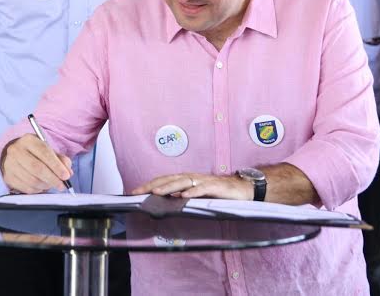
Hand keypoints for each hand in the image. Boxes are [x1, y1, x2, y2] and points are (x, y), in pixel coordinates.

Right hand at [0, 134, 72, 193]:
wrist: (15, 155)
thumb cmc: (35, 153)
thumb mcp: (48, 150)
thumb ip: (61, 160)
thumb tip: (68, 172)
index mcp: (28, 140)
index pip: (44, 152)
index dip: (56, 166)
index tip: (66, 176)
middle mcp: (16, 150)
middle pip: (37, 168)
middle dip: (53, 178)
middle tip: (62, 185)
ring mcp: (10, 164)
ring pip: (32, 180)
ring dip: (46, 185)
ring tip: (52, 184)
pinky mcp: (8, 177)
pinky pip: (26, 188)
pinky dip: (38, 190)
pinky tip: (42, 186)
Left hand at [133, 172, 252, 199]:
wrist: (244, 189)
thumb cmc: (219, 192)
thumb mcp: (198, 194)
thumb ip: (184, 196)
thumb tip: (167, 200)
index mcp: (187, 179)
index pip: (165, 180)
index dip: (150, 185)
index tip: (135, 192)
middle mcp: (193, 177)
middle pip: (169, 179)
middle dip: (153, 185)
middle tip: (138, 192)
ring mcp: (204, 181)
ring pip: (183, 182)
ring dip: (168, 187)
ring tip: (156, 193)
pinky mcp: (216, 187)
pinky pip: (202, 189)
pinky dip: (193, 192)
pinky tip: (184, 196)